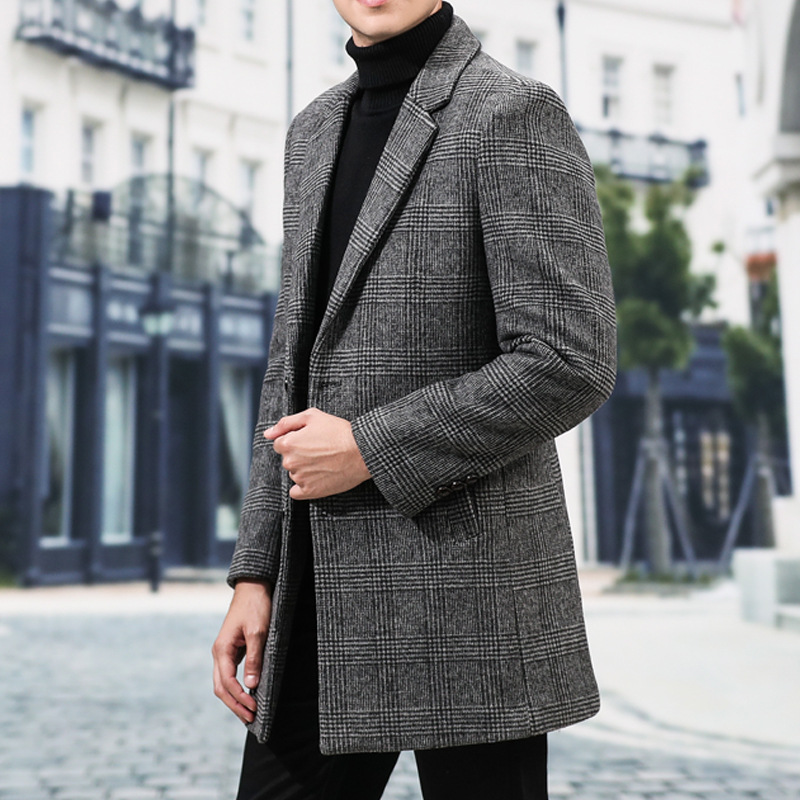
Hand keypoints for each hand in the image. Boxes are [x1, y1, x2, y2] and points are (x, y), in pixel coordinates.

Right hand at [212, 580, 271, 723]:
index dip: (240, 698)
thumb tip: (251, 684)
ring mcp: (223, 652)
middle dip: (235, 705)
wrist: (252, 588)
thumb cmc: (255, 607)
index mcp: (222, 649)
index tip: (254, 708)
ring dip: (234, 699)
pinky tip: (247, 695)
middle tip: (251, 719)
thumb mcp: (258, 632)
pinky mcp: (231, 650)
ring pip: (223, 683)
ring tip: (249, 713)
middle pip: (221, 687)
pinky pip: (230, 674)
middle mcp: (219, 653)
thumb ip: (254, 658)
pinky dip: (236, 688)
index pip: (227, 682)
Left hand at [266, 408, 370, 499]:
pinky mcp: (310, 491)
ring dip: (304, 469)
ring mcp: (299, 478)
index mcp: (288, 443)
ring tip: (324, 462)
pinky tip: (316, 478)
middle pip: (287, 459)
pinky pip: (296, 492)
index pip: (280, 444)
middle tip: (320, 450)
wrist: (361, 452)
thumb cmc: (339, 431)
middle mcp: (290, 462)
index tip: (310, 440)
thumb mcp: (312, 416)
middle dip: (299, 454)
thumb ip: (286, 423)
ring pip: (294, 474)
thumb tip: (267, 433)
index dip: (295, 440)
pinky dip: (303, 486)